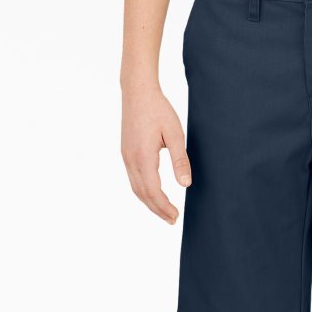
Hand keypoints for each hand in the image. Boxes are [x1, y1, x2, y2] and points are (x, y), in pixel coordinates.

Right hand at [121, 84, 190, 223]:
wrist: (137, 91)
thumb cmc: (158, 109)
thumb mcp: (175, 134)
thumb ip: (180, 160)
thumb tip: (186, 184)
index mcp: (143, 157)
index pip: (154, 191)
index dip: (164, 207)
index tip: (176, 216)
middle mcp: (131, 160)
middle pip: (143, 194)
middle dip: (157, 210)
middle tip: (172, 220)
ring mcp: (126, 157)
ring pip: (136, 188)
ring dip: (149, 203)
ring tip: (164, 212)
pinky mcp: (126, 153)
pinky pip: (133, 179)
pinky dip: (143, 192)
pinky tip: (153, 194)